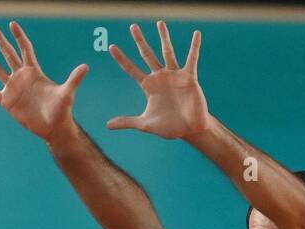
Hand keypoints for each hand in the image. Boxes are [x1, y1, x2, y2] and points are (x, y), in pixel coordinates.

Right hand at [0, 21, 88, 143]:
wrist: (53, 127)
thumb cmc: (62, 110)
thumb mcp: (67, 92)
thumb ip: (74, 78)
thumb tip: (86, 66)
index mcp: (34, 71)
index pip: (25, 49)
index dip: (20, 36)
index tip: (12, 24)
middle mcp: (21, 77)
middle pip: (8, 54)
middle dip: (0, 41)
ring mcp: (13, 88)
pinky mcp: (7, 102)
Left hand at [107, 22, 208, 141]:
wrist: (190, 129)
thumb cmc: (169, 126)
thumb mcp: (145, 124)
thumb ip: (127, 122)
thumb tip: (107, 125)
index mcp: (148, 86)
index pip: (131, 69)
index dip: (122, 59)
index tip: (111, 47)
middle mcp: (160, 77)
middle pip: (147, 54)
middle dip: (140, 41)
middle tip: (132, 27)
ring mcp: (174, 75)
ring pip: (167, 51)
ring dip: (164, 37)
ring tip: (159, 22)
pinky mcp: (189, 77)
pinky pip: (192, 59)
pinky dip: (194, 47)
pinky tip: (196, 33)